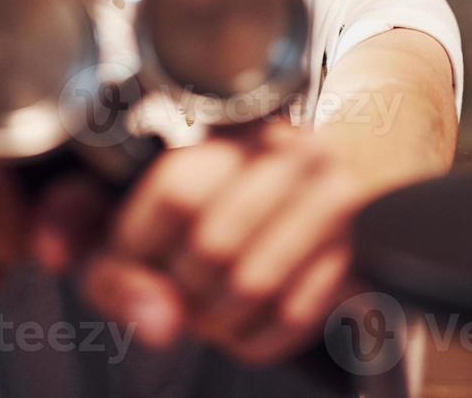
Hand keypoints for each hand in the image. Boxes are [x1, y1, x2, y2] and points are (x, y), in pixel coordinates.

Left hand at [77, 119, 366, 365]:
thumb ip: (119, 271)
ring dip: (216, 320)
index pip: (178, 192)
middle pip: (214, 243)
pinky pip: (293, 318)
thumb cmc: (205, 211)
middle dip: (180, 288)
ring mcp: (331, 202)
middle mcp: (290, 154)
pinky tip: (240, 325)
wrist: (304, 191)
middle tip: (173, 294)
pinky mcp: (352, 255)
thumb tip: (158, 324)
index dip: (141, 243)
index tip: (130, 261)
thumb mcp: (142, 225)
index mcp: (231, 131)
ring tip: (204, 313)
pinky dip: (256, 339)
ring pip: (254, 284)